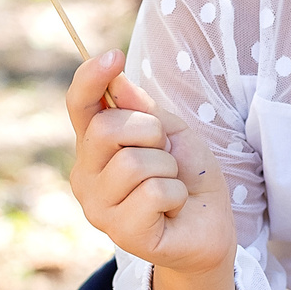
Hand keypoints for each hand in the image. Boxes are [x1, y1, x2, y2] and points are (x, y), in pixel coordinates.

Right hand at [65, 51, 236, 289]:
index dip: (90, 78)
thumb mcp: (171, 132)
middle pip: (106, 129)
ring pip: (133, 164)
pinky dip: (176, 195)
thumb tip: (117, 79)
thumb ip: (142, 110)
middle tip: (166, 154)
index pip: (80, 105)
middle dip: (150, 132)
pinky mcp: (121, 234)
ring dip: (167, 169)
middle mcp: (86, 177)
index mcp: (94, 147)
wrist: (210, 227)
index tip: (113, 55)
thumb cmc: (187, 176)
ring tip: (171, 185)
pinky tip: (173, 208)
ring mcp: (98, 208)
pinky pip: (153, 194)